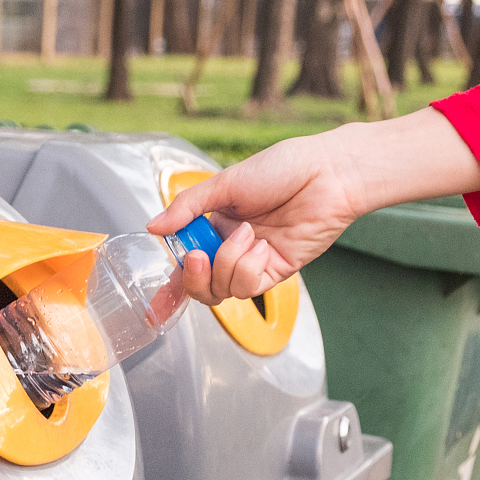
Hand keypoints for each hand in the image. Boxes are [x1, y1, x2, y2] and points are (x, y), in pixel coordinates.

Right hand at [151, 108, 479, 304]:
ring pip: (221, 289)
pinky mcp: (275, 272)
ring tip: (247, 233)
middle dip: (193, 276)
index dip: (170, 288)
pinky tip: (258, 245)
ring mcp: (253, 262)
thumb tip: (153, 227)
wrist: (327, 174)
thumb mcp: (225, 183)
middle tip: (198, 256)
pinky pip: (246, 286)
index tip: (152, 310)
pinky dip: (245, 267)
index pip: (185, 263)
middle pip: (199, 286)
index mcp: (214, 225)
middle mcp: (231, 247)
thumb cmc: (283, 168)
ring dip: (227, 262)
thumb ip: (187, 208)